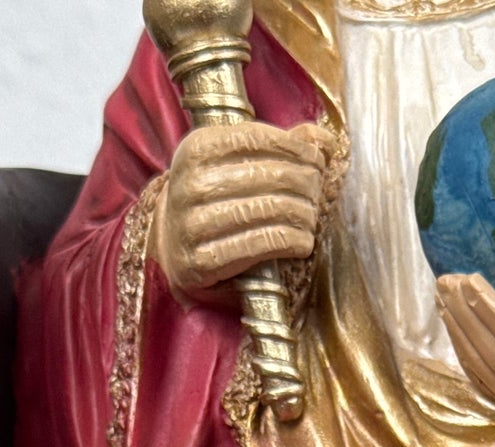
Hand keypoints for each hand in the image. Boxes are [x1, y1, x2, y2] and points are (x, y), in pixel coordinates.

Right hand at [153, 120, 332, 301]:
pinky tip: (303, 242)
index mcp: (197, 148)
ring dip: (303, 215)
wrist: (170, 244)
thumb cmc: (214, 199)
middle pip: (269, 176)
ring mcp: (193, 224)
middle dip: (305, 183)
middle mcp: (191, 184)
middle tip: (317, 193)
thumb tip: (324, 138)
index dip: (297, 149)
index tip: (317, 162)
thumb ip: (277, 146)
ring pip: (269, 211)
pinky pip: (261, 246)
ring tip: (311, 218)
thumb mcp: (234, 163)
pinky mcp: (202, 261)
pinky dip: (292, 243)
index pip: (258, 138)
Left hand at [438, 274, 494, 440]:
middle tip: (445, 279)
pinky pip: (477, 375)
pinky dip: (462, 351)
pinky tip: (454, 330)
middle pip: (484, 343)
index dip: (485, 306)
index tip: (468, 279)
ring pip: (475, 359)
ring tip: (442, 297)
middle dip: (462, 309)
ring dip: (456, 327)